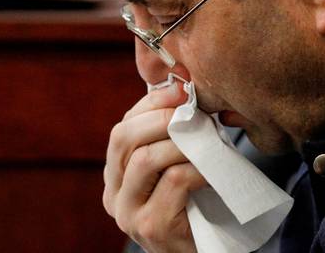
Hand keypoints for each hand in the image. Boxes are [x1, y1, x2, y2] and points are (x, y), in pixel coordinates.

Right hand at [103, 81, 205, 252]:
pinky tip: (212, 169)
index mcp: (114, 176)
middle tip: (191, 112)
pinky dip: (197, 167)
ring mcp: (127, 213)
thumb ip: (167, 139)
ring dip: (181, 143)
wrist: (207, 250)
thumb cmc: (193, 205)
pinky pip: (174, 180)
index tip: (179, 89)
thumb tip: (181, 88)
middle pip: (123, 138)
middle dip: (160, 117)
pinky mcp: (150, 226)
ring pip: (146, 159)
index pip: (122, 128)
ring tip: (205, 140)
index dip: (149, 104)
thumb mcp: (172, 168)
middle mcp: (112, 194)